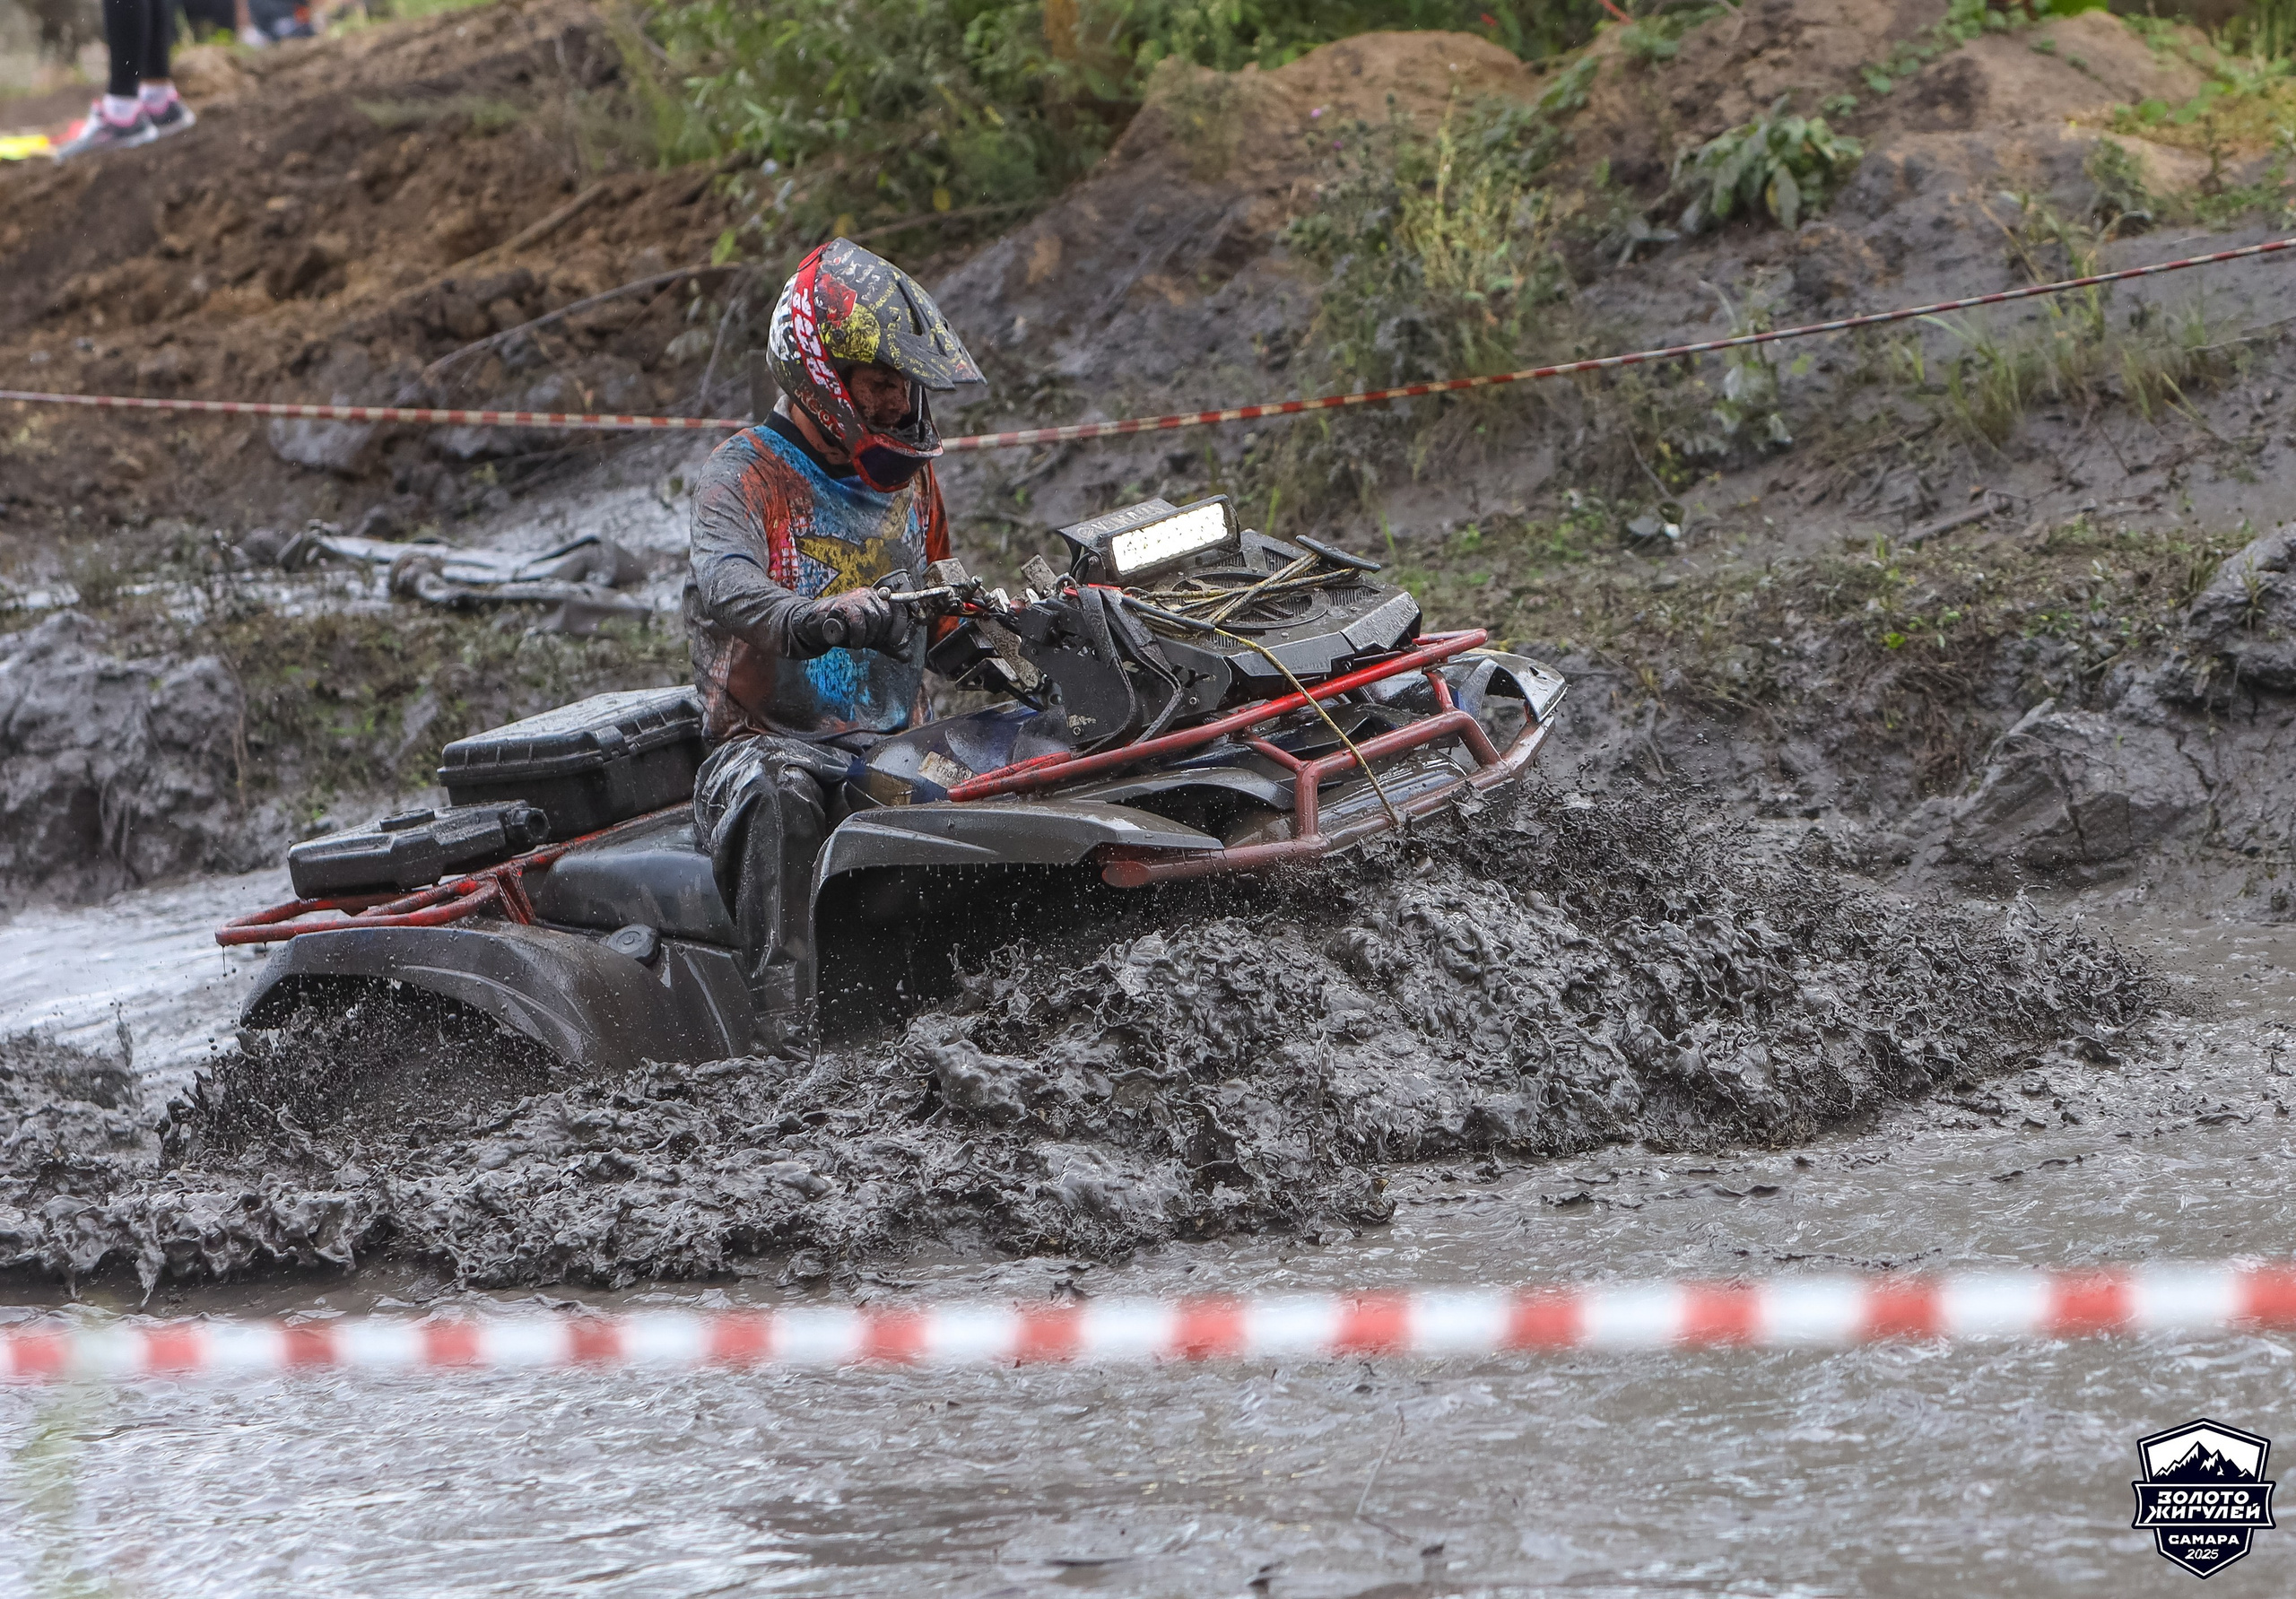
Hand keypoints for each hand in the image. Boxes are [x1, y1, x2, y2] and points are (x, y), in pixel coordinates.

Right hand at [794, 588, 915, 654]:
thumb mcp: (870, 638)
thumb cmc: (845, 630)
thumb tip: (906, 657)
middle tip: (869, 642)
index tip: (893, 641)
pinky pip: (857, 620)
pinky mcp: (840, 605)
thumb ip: (887, 645)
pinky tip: (853, 642)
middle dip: (880, 635)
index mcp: (879, 599)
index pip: (899, 609)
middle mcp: (868, 594)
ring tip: (859, 642)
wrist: (817, 628)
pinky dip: (857, 635)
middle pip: (887, 615)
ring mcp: (854, 598)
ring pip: (874, 617)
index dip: (900, 627)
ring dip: (868, 637)